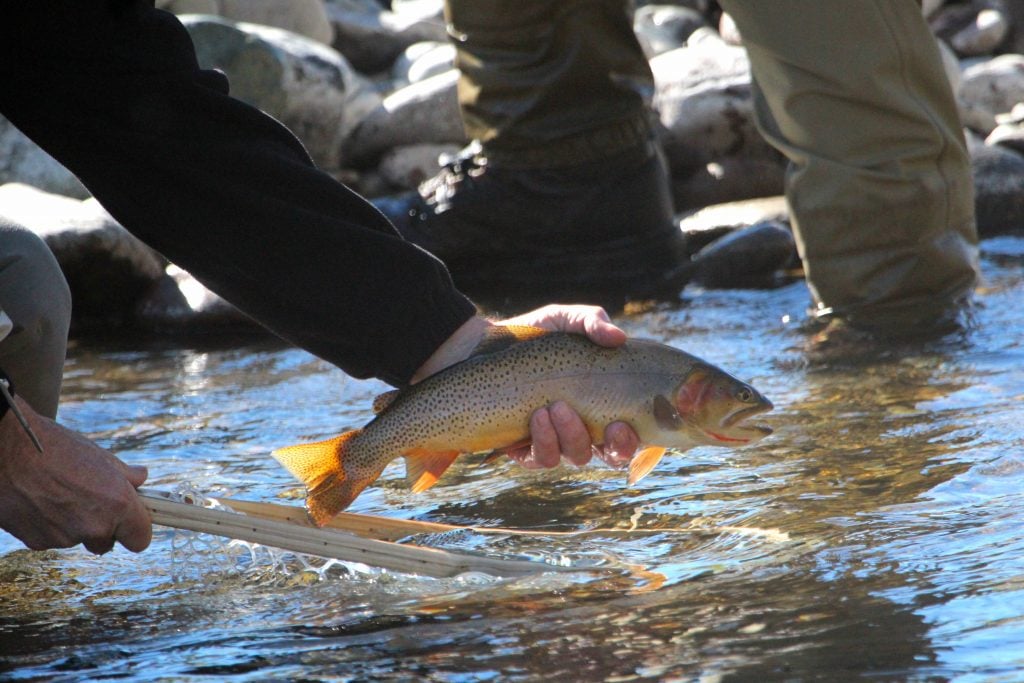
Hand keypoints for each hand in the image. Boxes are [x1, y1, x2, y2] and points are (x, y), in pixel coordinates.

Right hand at [0, 396, 151, 553]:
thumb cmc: (55, 448)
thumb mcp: (100, 456)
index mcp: (117, 505)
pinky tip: (41, 500)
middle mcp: (94, 527)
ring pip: (78, 538)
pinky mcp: (37, 543)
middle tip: (91, 500)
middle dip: (103, 526)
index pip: (141, 540)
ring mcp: (64, 538)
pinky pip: (53, 537)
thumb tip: (140, 479)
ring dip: (74, 524)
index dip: (136, 529)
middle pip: (107, 542)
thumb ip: (125, 475)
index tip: (131, 520)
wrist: (5, 451)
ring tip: (59, 493)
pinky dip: (50, 525)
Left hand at [412, 304, 639, 469]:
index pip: (628, 433)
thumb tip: (618, 337)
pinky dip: (543, 442)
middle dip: (616, 446)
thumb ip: (592, 322)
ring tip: (555, 407)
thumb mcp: (564, 320)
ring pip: (574, 456)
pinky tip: (536, 418)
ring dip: (571, 436)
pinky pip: (540, 459)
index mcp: (600, 404)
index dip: (635, 438)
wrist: (479, 346)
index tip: (628, 422)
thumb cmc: (530, 335)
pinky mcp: (522, 448)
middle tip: (610, 425)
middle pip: (609, 455)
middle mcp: (581, 428)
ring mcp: (553, 440)